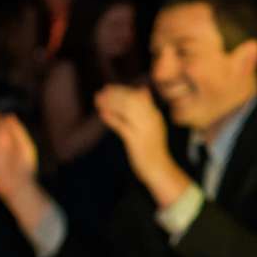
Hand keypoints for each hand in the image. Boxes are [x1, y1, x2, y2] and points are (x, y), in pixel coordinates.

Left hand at [94, 84, 191, 207]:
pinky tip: (102, 114)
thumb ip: (148, 107)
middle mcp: (151, 120)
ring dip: (110, 104)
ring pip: (126, 110)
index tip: (108, 88)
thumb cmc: (153, 147)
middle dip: (114, 95)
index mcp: (154, 115)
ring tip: (98, 101)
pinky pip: (122, 126)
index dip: (121, 90)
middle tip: (99, 93)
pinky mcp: (136, 141)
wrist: (158, 168)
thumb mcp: (152, 124)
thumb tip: (143, 89)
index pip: (137, 96)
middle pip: (130, 101)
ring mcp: (144, 130)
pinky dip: (112, 119)